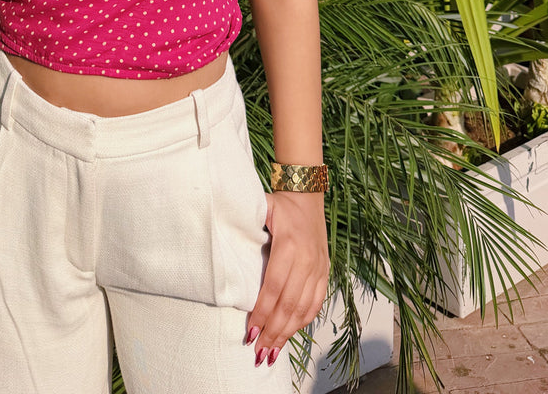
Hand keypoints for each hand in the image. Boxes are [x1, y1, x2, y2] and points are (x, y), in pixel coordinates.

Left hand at [246, 192, 329, 367]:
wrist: (308, 194)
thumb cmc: (280, 204)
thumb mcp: (262, 207)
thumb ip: (246, 223)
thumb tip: (222, 235)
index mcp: (289, 246)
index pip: (273, 288)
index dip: (262, 313)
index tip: (250, 333)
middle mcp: (307, 261)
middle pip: (289, 304)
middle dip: (273, 332)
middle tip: (259, 353)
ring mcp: (318, 268)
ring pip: (304, 309)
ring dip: (288, 333)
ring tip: (272, 351)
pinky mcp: (325, 272)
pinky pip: (316, 303)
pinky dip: (304, 321)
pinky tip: (291, 334)